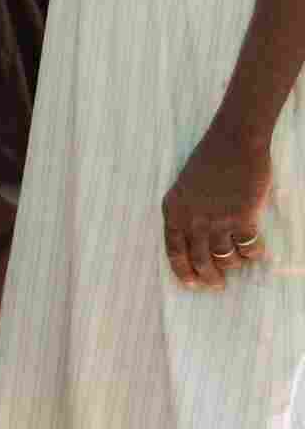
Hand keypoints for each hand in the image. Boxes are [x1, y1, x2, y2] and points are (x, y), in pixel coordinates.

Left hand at [162, 122, 272, 289]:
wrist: (232, 143)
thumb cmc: (209, 163)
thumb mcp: (184, 188)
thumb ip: (186, 213)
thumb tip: (196, 241)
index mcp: (173, 211)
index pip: (174, 251)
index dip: (183, 271)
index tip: (192, 284)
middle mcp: (192, 219)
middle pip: (199, 260)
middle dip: (209, 277)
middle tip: (218, 285)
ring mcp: (217, 220)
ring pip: (225, 258)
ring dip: (232, 264)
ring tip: (237, 261)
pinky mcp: (242, 217)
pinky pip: (248, 248)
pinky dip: (253, 252)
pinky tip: (255, 249)